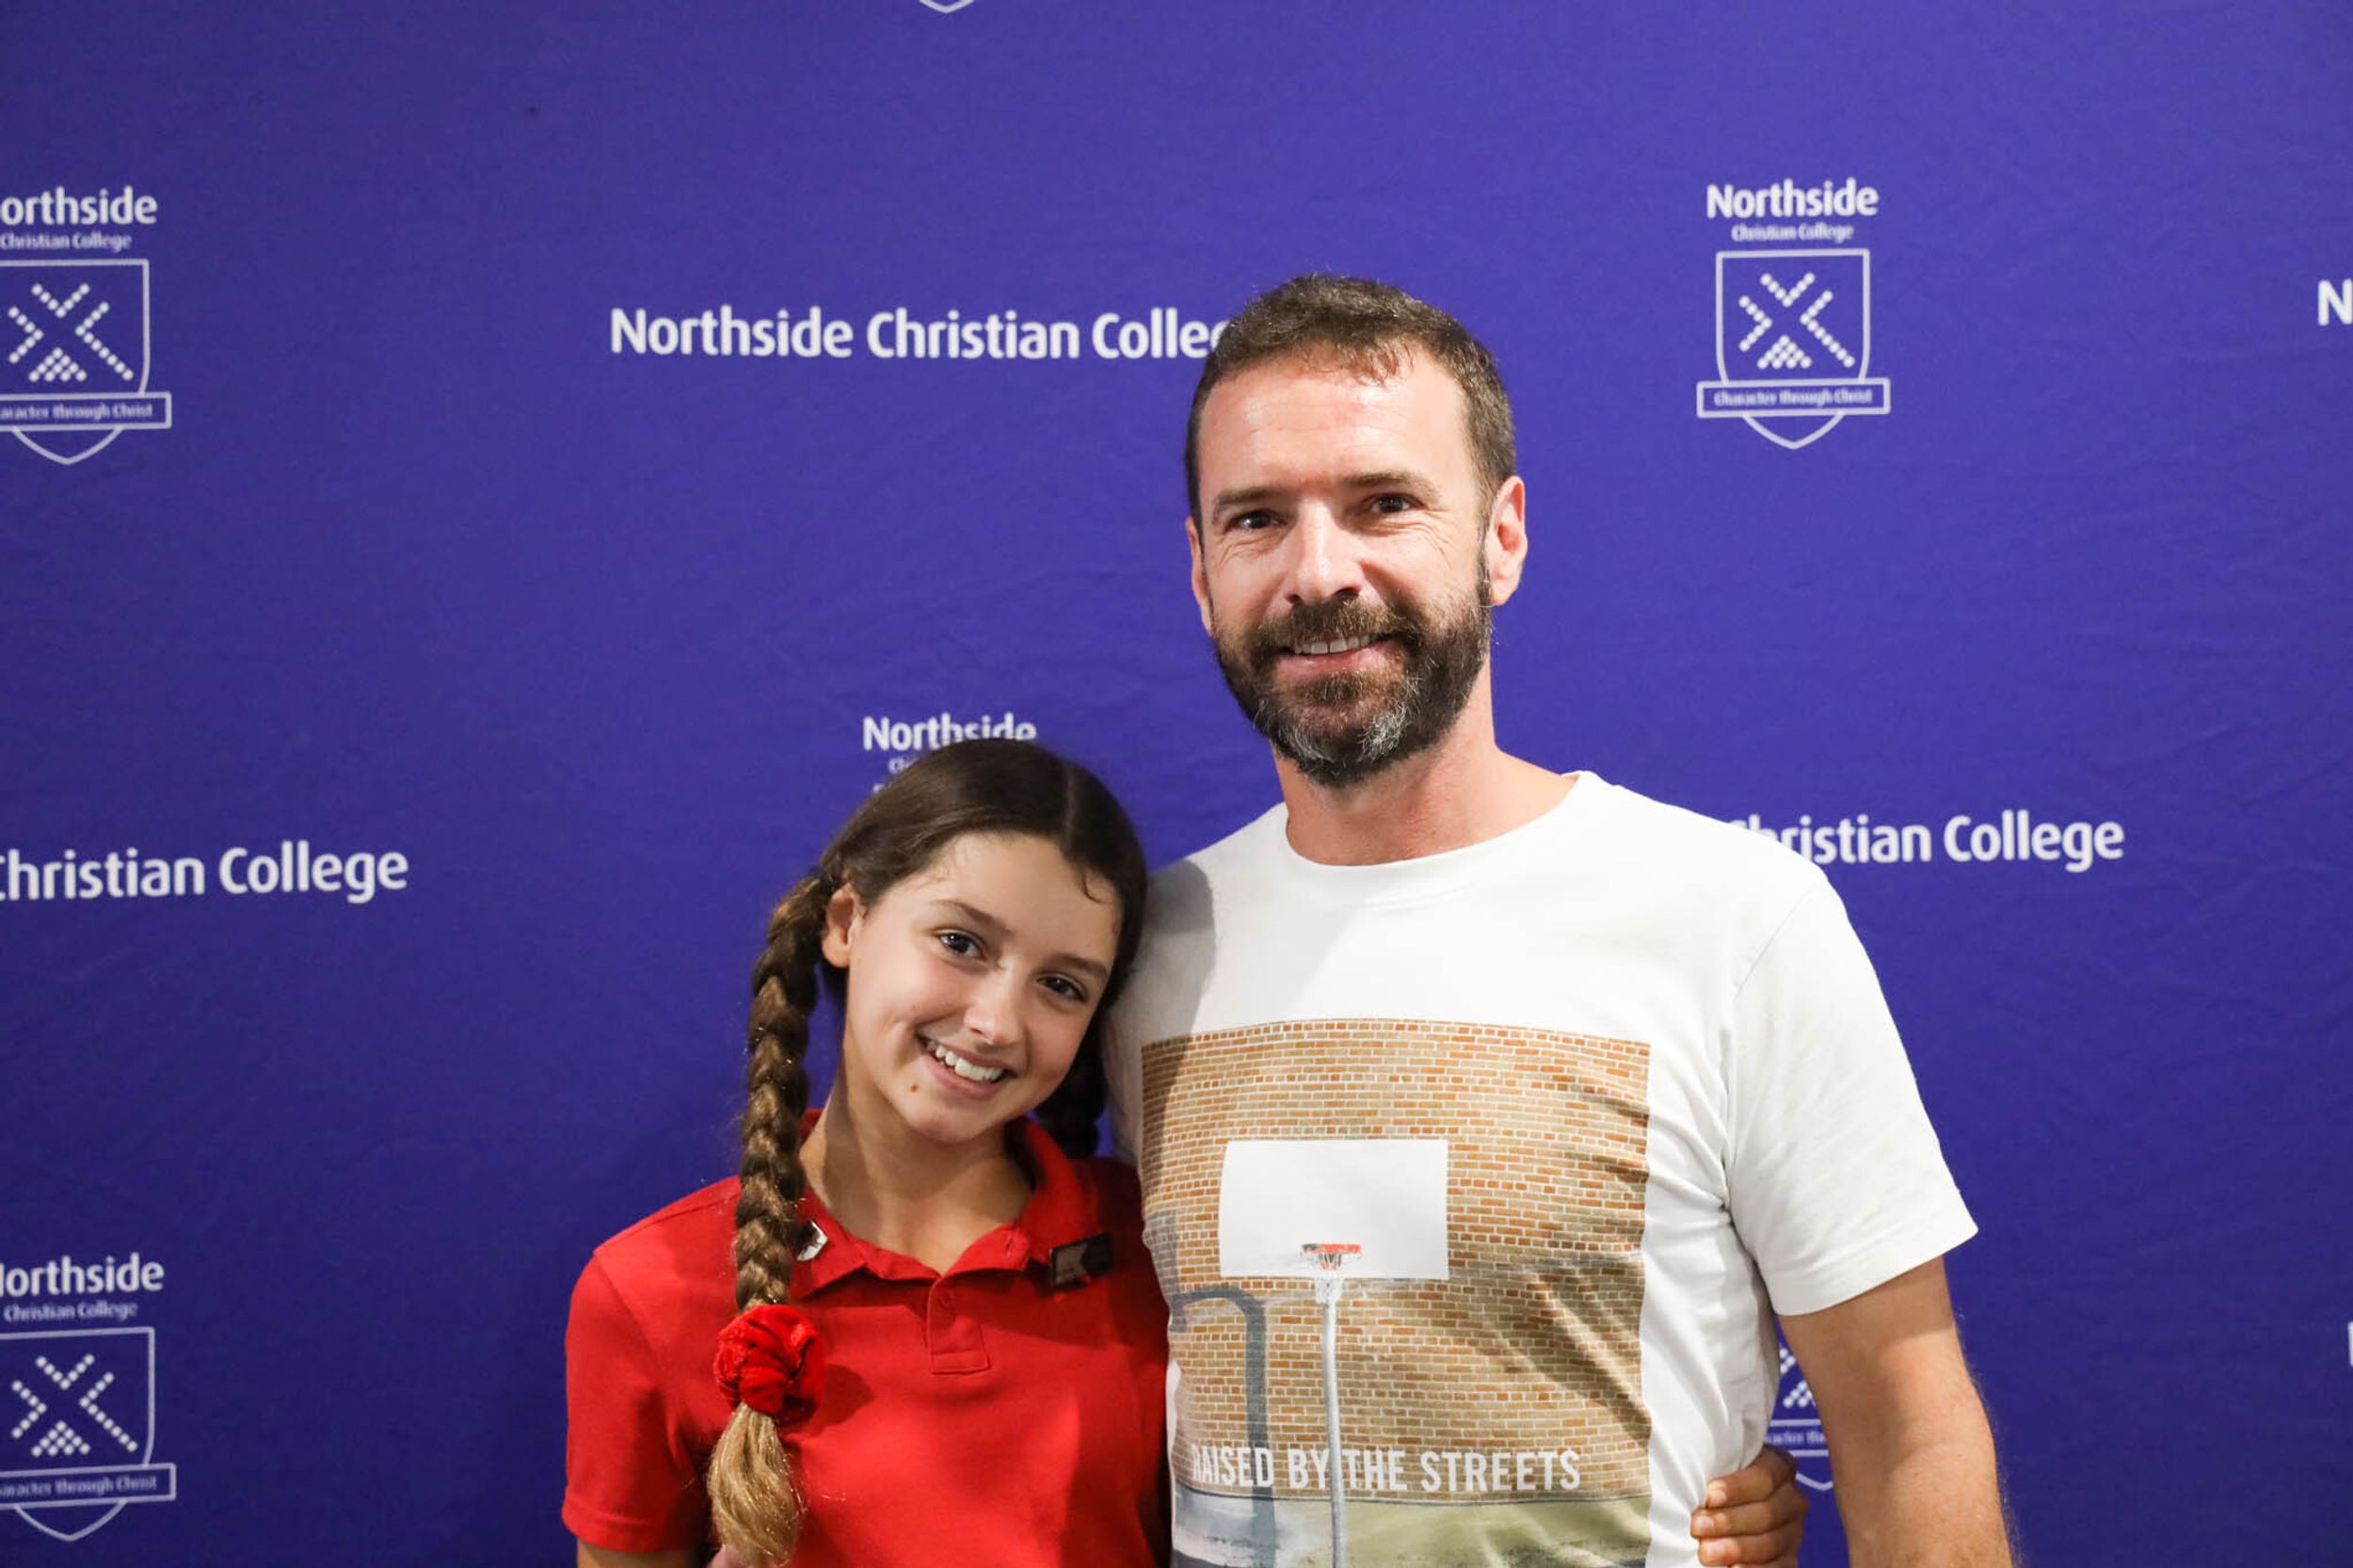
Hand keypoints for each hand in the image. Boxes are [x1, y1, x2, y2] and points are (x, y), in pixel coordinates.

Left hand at [1690, 1443, 1806, 1567]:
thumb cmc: (1713, 1482)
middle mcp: (1792, 1499)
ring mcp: (1793, 1532)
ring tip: (1706, 1552)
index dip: (1737, 1488)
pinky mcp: (1787, 1559)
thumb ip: (1711, 1464)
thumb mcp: (1715, 1465)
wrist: (1722, 1509)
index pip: (1765, 1476)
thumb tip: (1690, 1471)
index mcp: (1779, 1466)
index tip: (1709, 1497)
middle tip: (1697, 1527)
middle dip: (1729, 1521)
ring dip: (1736, 1548)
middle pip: (1767, 1512)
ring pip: (1771, 1543)